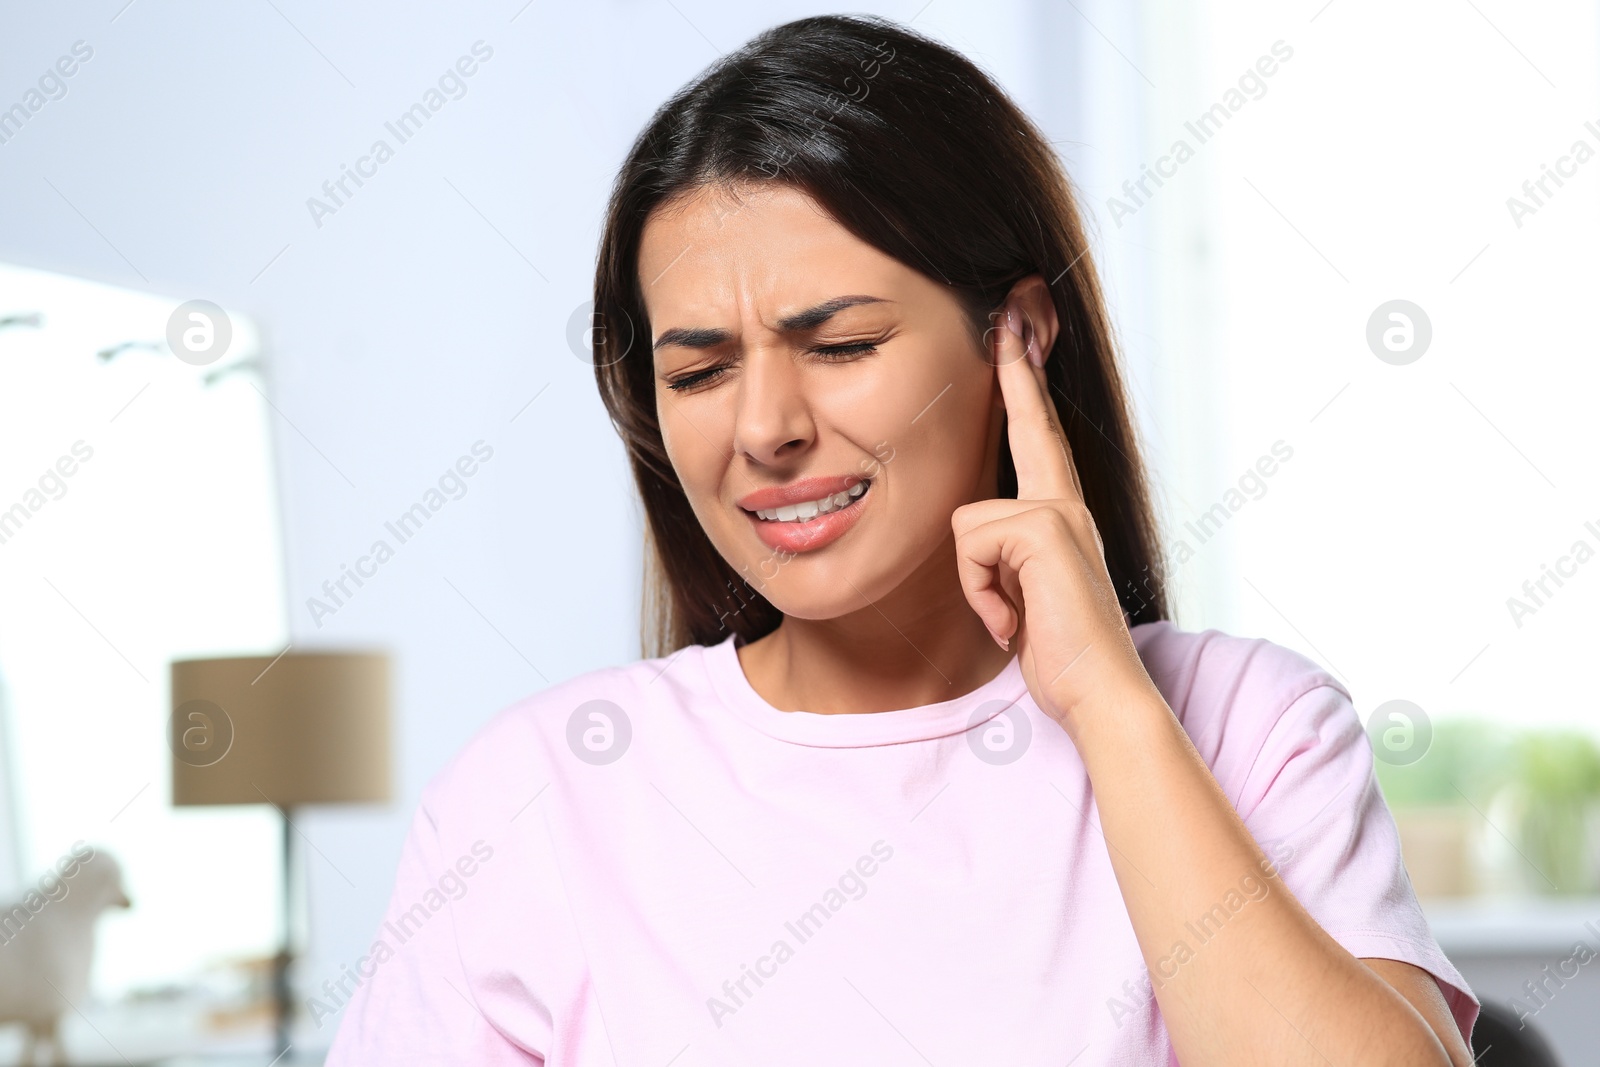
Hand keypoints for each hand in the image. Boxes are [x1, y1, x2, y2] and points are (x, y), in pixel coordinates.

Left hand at [951, 300, 1162, 732]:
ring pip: (967, 523)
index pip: (1040, 440)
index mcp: (1062, 518)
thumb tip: (980, 543)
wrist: (1101, 694)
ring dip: (976, 584)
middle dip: (1020, 369)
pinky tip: (1015, 622)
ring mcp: (1059, 514)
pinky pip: (971, 547)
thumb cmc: (1064, 658)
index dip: (1028, 387)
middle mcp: (1066, 506)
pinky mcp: (1044, 530)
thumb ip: (1008, 562)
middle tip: (1011, 310)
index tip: (1019, 333)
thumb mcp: (1026, 600)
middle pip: (1031, 427)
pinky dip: (982, 595)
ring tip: (1013, 617)